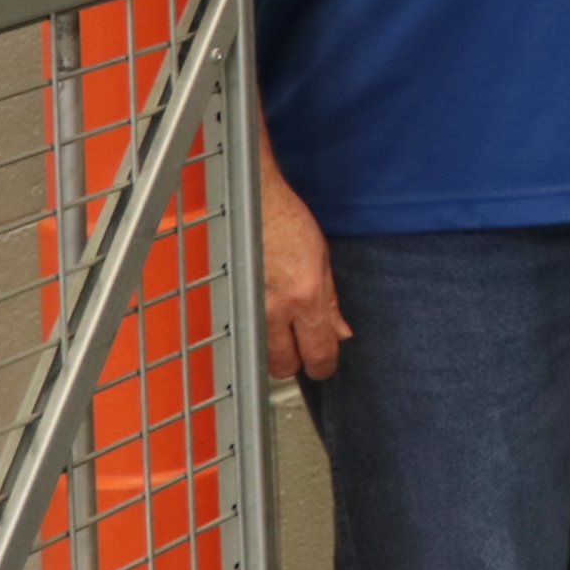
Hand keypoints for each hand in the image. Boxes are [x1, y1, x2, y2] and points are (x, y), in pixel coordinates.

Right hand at [259, 156, 350, 380]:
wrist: (250, 203)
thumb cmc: (288, 222)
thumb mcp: (323, 261)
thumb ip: (330, 304)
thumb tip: (340, 333)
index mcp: (304, 296)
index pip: (318, 352)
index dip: (324, 367)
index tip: (325, 367)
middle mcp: (274, 307)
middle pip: (283, 365)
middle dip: (295, 364)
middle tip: (303, 351)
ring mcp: (248, 307)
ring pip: (260, 354)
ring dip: (273, 352)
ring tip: (284, 335)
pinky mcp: (229, 302)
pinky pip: (245, 333)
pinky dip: (256, 334)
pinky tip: (263, 320)